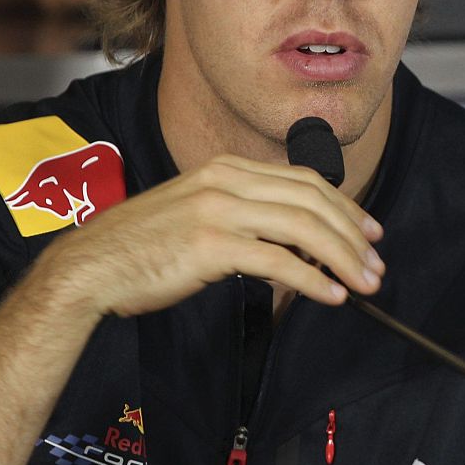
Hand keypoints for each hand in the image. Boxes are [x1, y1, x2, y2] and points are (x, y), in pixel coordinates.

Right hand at [37, 155, 385, 318]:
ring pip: (303, 227)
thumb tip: (300, 243)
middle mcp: (225, 181)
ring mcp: (218, 210)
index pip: (305, 181)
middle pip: (312, 200)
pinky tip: (331, 295)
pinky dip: (313, 279)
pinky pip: (278, 261)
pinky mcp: (210, 244)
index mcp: (225, 169)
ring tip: (363, 284)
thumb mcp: (198, 214)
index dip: (345, 206)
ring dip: (343, 258)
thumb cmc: (142, 248)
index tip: (369, 233)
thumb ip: (246, 216)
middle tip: (375, 265)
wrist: (89, 268)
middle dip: (352, 234)